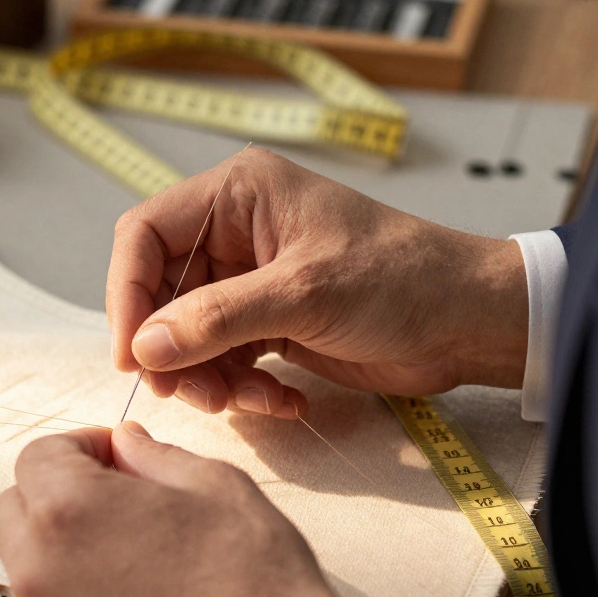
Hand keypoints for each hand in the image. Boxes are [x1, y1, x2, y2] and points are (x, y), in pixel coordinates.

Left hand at [0, 423, 332, 596]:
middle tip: (115, 501)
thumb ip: (152, 456)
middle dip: (56, 494)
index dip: (80, 446)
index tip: (114, 456)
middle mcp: (39, 570)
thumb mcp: (213, 486)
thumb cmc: (252, 584)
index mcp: (68, 509)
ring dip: (61, 550)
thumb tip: (126, 443)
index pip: (37, 455)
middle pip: (15, 509)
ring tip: (130, 558)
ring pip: (27, 567)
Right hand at [107, 149, 528, 416]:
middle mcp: (234, 232)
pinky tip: (284, 400)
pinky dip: (241, 387)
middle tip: (187, 394)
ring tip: (246, 401)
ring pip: (187, 334)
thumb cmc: (401, 280)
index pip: (146, 235)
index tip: (132, 353)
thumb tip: (144, 348)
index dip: (128, 293)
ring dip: (207, 377)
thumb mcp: (304, 294)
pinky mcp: (267, 322)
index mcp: (237, 195)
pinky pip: (223, 358)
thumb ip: (217, 319)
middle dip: (171, 348)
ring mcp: (249, 280)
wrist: (469, 322)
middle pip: (160, 293)